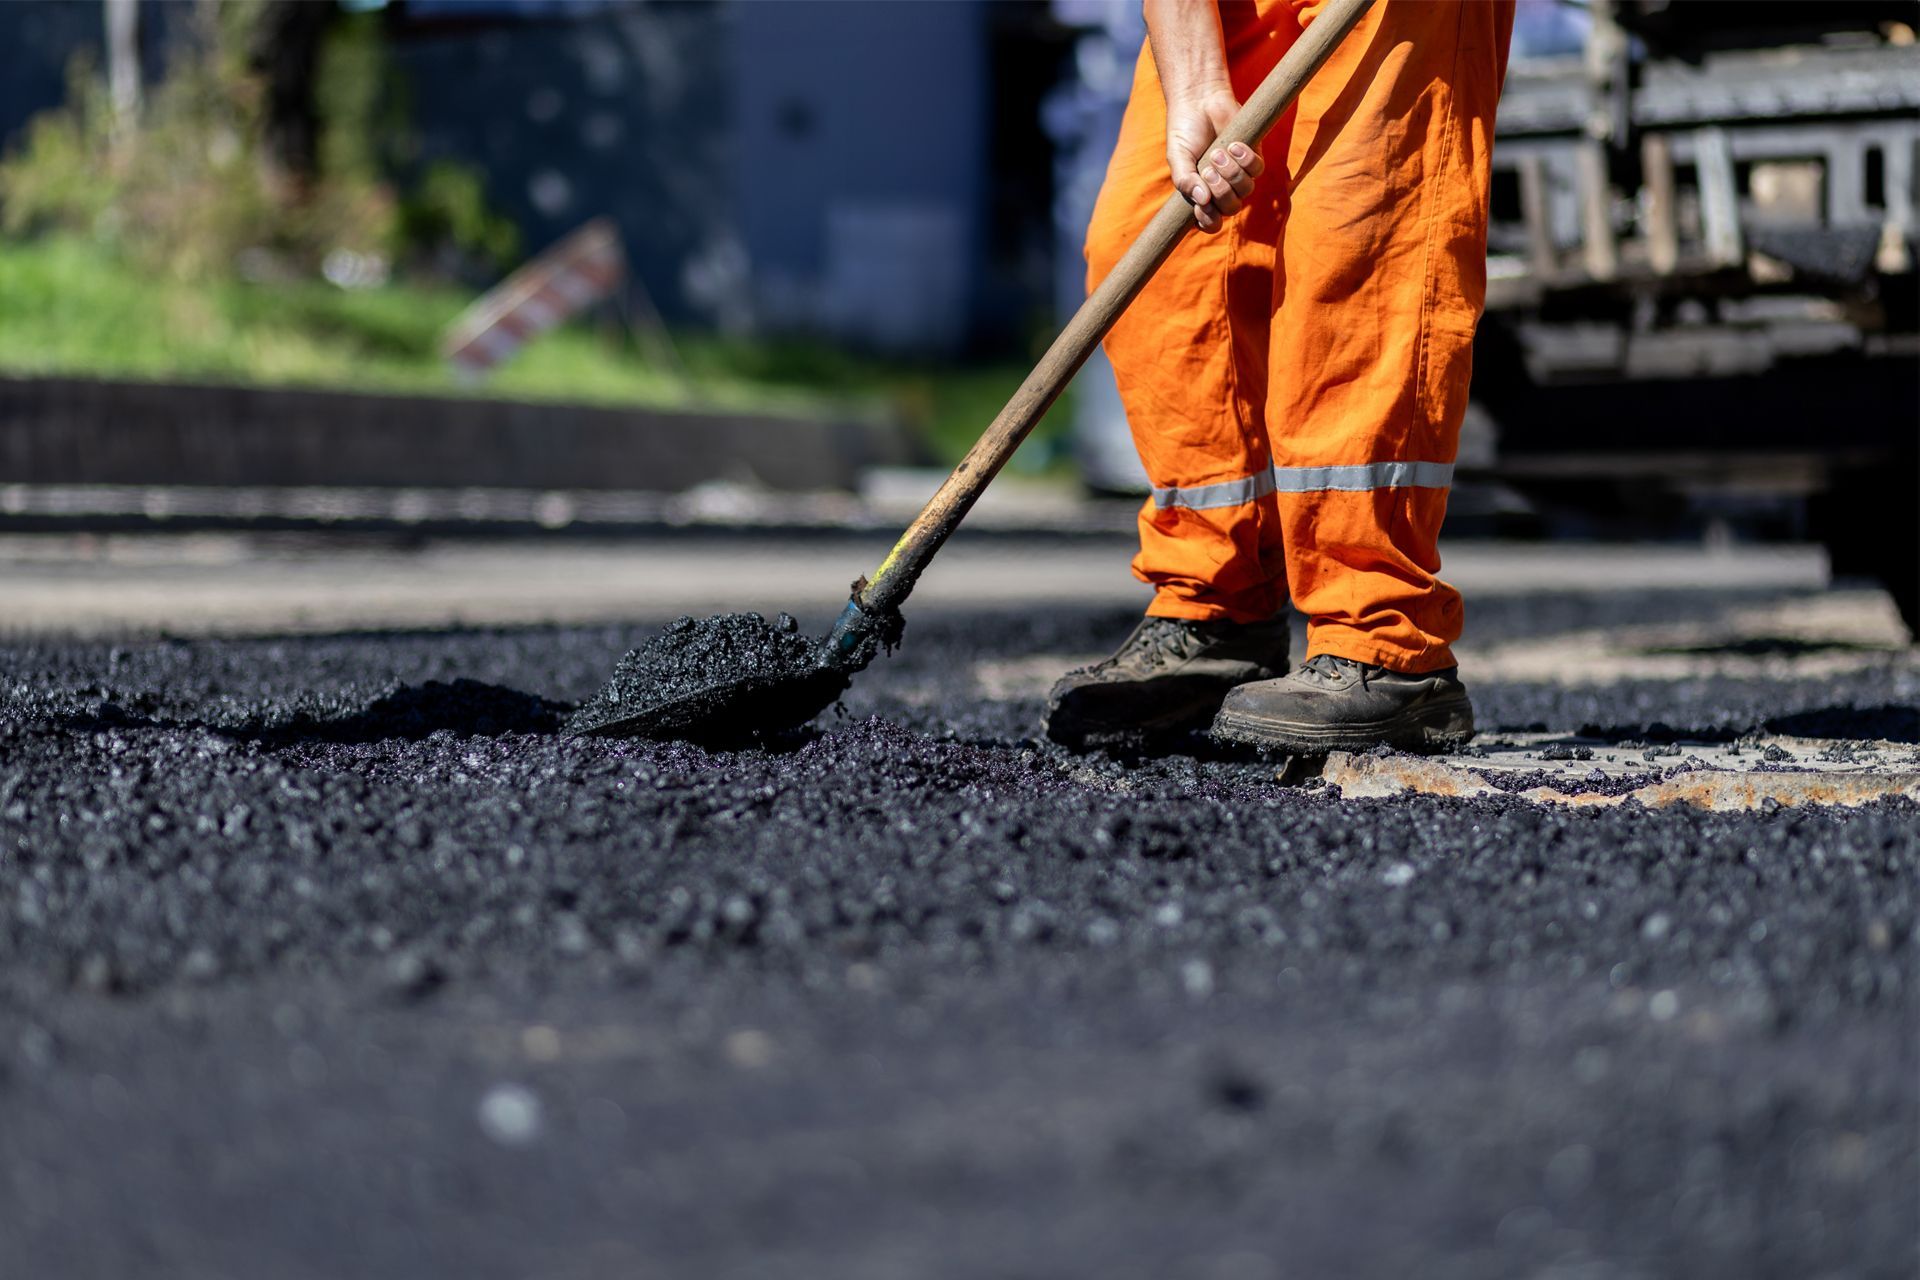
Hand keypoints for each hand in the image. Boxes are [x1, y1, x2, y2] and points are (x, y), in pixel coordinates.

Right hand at [1166, 90, 1265, 233]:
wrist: (1199, 102)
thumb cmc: (1185, 133)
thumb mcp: (1177, 158)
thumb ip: (1185, 181)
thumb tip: (1202, 200)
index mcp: (1202, 195)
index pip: (1210, 223)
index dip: (1209, 221)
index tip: (1201, 206)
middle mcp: (1222, 189)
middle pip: (1232, 208)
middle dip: (1221, 192)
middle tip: (1208, 170)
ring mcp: (1239, 174)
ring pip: (1246, 189)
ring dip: (1232, 173)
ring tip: (1218, 153)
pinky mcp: (1252, 155)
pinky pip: (1257, 168)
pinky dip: (1246, 159)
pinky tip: (1233, 145)